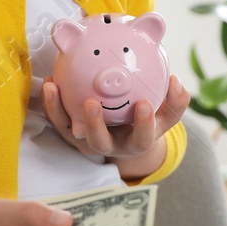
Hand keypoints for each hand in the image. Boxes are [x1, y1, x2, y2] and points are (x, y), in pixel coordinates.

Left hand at [42, 73, 190, 161]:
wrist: (127, 132)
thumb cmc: (149, 119)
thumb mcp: (166, 114)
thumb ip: (175, 100)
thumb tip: (176, 80)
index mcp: (136, 142)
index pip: (141, 139)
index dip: (142, 125)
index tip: (144, 105)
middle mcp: (109, 145)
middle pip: (99, 142)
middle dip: (94, 125)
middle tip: (91, 103)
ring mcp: (87, 140)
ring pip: (70, 130)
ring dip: (59, 110)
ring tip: (54, 87)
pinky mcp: (71, 132)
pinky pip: (58, 118)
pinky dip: (51, 102)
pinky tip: (50, 81)